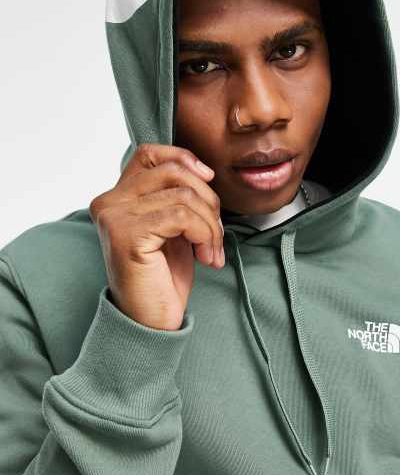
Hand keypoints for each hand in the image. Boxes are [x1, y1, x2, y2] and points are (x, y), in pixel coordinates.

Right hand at [88, 143, 223, 330]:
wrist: (150, 321)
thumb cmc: (163, 277)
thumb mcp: (173, 227)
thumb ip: (177, 197)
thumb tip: (203, 171)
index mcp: (117, 197)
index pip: (149, 153)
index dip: (184, 158)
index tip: (208, 179)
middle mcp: (109, 202)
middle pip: (173, 172)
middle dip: (208, 200)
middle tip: (215, 233)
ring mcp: (115, 216)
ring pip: (183, 195)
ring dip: (211, 224)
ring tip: (212, 251)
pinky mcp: (127, 234)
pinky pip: (182, 216)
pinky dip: (205, 234)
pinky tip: (206, 257)